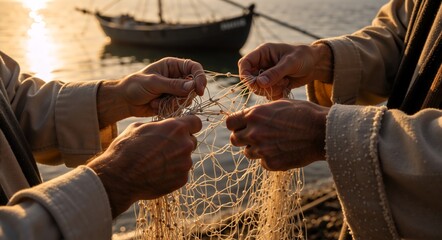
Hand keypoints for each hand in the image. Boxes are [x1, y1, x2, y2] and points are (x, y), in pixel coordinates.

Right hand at [87, 115, 201, 217]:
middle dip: (181, 143)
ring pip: (186, 158)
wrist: (120, 177)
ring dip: (176, 159)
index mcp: (176, 128)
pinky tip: (156, 174)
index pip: (196, 122)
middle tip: (164, 148)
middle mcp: (185, 145)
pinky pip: (181, 173)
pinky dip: (172, 173)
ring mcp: (185, 164)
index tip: (182, 130)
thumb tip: (163, 128)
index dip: (189, 125)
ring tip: (156, 163)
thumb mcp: (139, 127)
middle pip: (192, 141)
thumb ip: (158, 126)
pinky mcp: (182, 179)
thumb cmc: (126, 148)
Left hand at [97, 57, 206, 127]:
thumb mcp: (153, 83)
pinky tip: (154, 105)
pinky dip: (167, 109)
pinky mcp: (172, 102)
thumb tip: (192, 86)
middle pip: (193, 86)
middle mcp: (176, 77)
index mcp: (173, 66)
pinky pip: (179, 108)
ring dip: (172, 103)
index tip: (199, 90)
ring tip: (156, 101)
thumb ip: (173, 85)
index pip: (194, 68)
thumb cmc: (135, 86)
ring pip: (186, 99)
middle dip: (182, 96)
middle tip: (169, 99)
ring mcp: (175, 90)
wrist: (124, 101)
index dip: (200, 78)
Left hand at [226, 99, 327, 170]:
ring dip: (256, 149)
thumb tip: (248, 116)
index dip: (235, 125)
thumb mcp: (280, 104)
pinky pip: (262, 163)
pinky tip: (283, 151)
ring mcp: (262, 150)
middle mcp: (254, 132)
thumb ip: (261, 112)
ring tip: (274, 143)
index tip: (242, 126)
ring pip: (248, 153)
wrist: (323, 132)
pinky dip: (269, 159)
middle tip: (255, 136)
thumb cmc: (304, 114)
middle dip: (242, 138)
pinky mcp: (271, 164)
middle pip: (234, 140)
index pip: (229, 123)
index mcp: (255, 115)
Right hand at [238, 42, 331, 99]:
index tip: (254, 84)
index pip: (244, 64)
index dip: (245, 75)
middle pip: (250, 79)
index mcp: (262, 53)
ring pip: (259, 89)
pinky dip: (276, 93)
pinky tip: (287, 86)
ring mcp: (266, 75)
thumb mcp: (290, 63)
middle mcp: (261, 64)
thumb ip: (275, 73)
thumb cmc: (304, 57)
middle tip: (278, 83)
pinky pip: (268, 93)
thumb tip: (259, 83)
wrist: (315, 64)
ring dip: (272, 89)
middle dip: (262, 85)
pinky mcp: (272, 84)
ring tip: (285, 82)